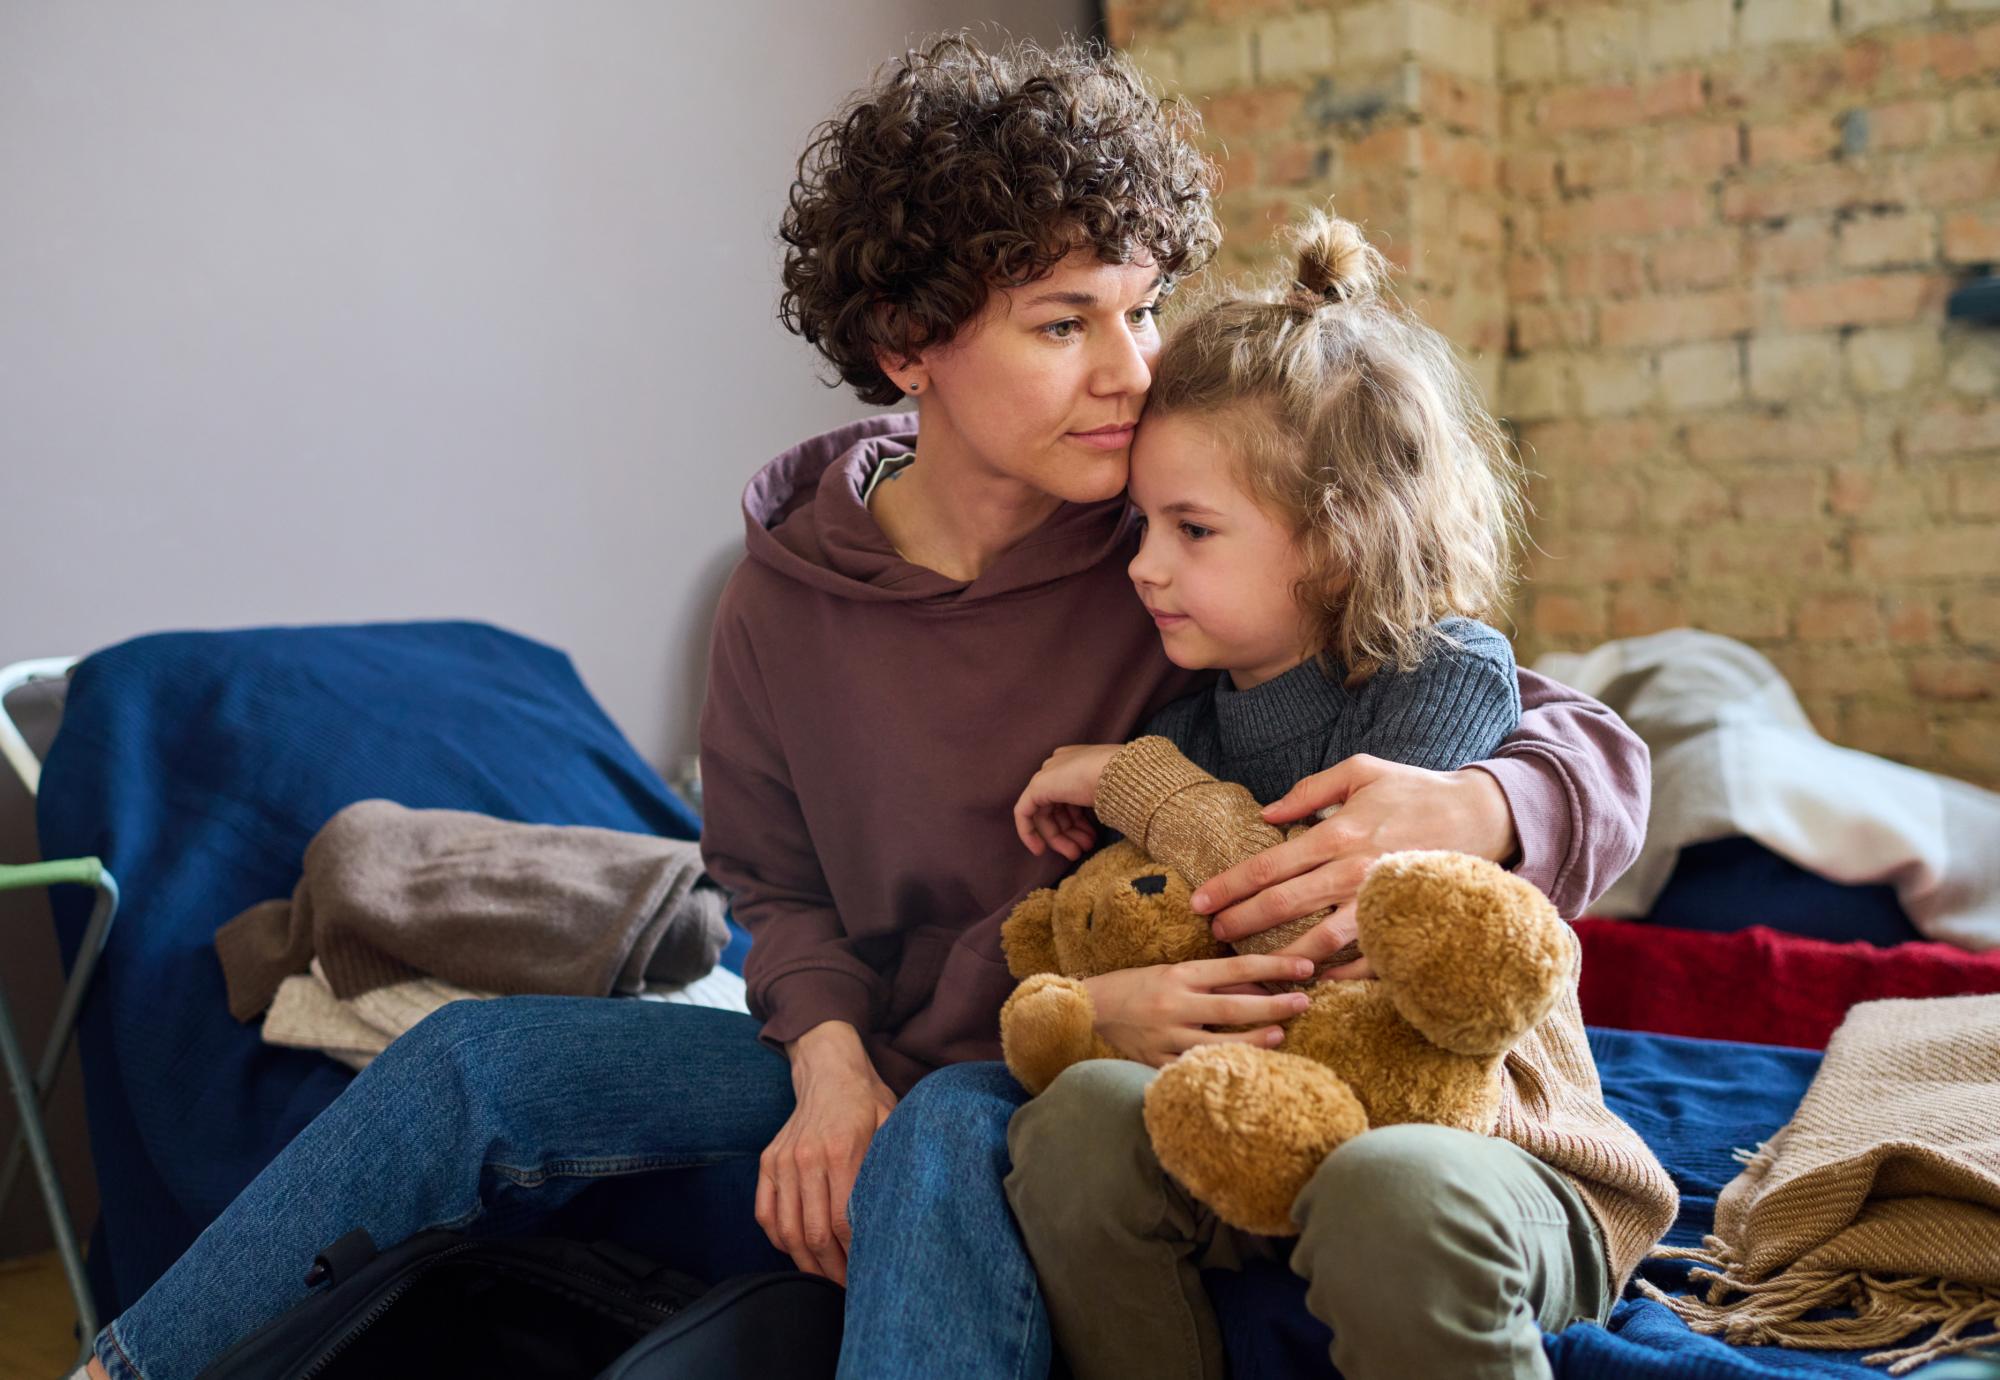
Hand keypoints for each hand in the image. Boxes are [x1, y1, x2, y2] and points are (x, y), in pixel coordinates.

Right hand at [757, 1021, 897, 1284]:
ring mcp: (782, 1160)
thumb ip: (891, 1165)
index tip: (866, 1273)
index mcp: (841, 1149)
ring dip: (805, 1262)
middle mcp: (806, 1157)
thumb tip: (903, 1214)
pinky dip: (778, 1240)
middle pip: (812, 1232)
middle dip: (831, 1269)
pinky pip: (765, 1213)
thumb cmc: (867, 1101)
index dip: (852, 1255)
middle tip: (848, 1287)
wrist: (828, 1070)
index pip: (841, 1220)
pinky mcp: (767, 1162)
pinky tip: (797, 1253)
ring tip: (825, 1278)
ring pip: (786, 1229)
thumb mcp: (892, 1124)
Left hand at [1012, 743, 1121, 860]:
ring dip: (1060, 838)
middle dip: (1071, 832)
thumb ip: (1097, 805)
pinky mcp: (1037, 786)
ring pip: (1045, 814)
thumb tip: (1095, 824)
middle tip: (1084, 849)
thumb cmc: (1126, 785)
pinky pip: (1024, 812)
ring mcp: (1047, 774)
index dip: (1079, 822)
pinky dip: (1028, 832)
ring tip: (1076, 853)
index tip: (1091, 840)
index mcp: (1077, 762)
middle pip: (1059, 807)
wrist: (1122, 776)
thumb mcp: (1112, 795)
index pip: (1071, 798)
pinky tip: (1039, 850)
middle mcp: (1060, 765)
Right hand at [1082, 953, 1317, 1065]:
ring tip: (1280, 1034)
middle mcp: (1175, 1003)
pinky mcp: (1157, 1061)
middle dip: (1274, 1005)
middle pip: (1234, 1006)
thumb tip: (1260, 987)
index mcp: (1180, 974)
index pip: (1236, 968)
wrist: (1091, 1008)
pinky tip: (1242, 1069)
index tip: (1305, 968)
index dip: (1274, 967)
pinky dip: (1220, 1067)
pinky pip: (1194, 1069)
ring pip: (1218, 1042)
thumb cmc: (1137, 986)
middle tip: (1304, 1003)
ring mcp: (1166, 1035)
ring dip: (1254, 1039)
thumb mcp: (1174, 972)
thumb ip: (1213, 981)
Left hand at [1188, 756, 1516, 970]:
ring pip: (1321, 941)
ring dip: (1281, 957)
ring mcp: (1381, 902)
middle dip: (1241, 922)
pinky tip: (1311, 980)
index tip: (1199, 902)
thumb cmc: (1416, 790)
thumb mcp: (1361, 771)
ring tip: (1252, 968)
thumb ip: (1309, 791)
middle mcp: (1354, 871)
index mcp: (1338, 833)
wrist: (1482, 814)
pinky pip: (1368, 960)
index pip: (1269, 866)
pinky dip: (1339, 975)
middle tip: (1211, 934)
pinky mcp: (1406, 922)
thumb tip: (1267, 813)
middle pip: (1283, 905)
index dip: (1229, 886)